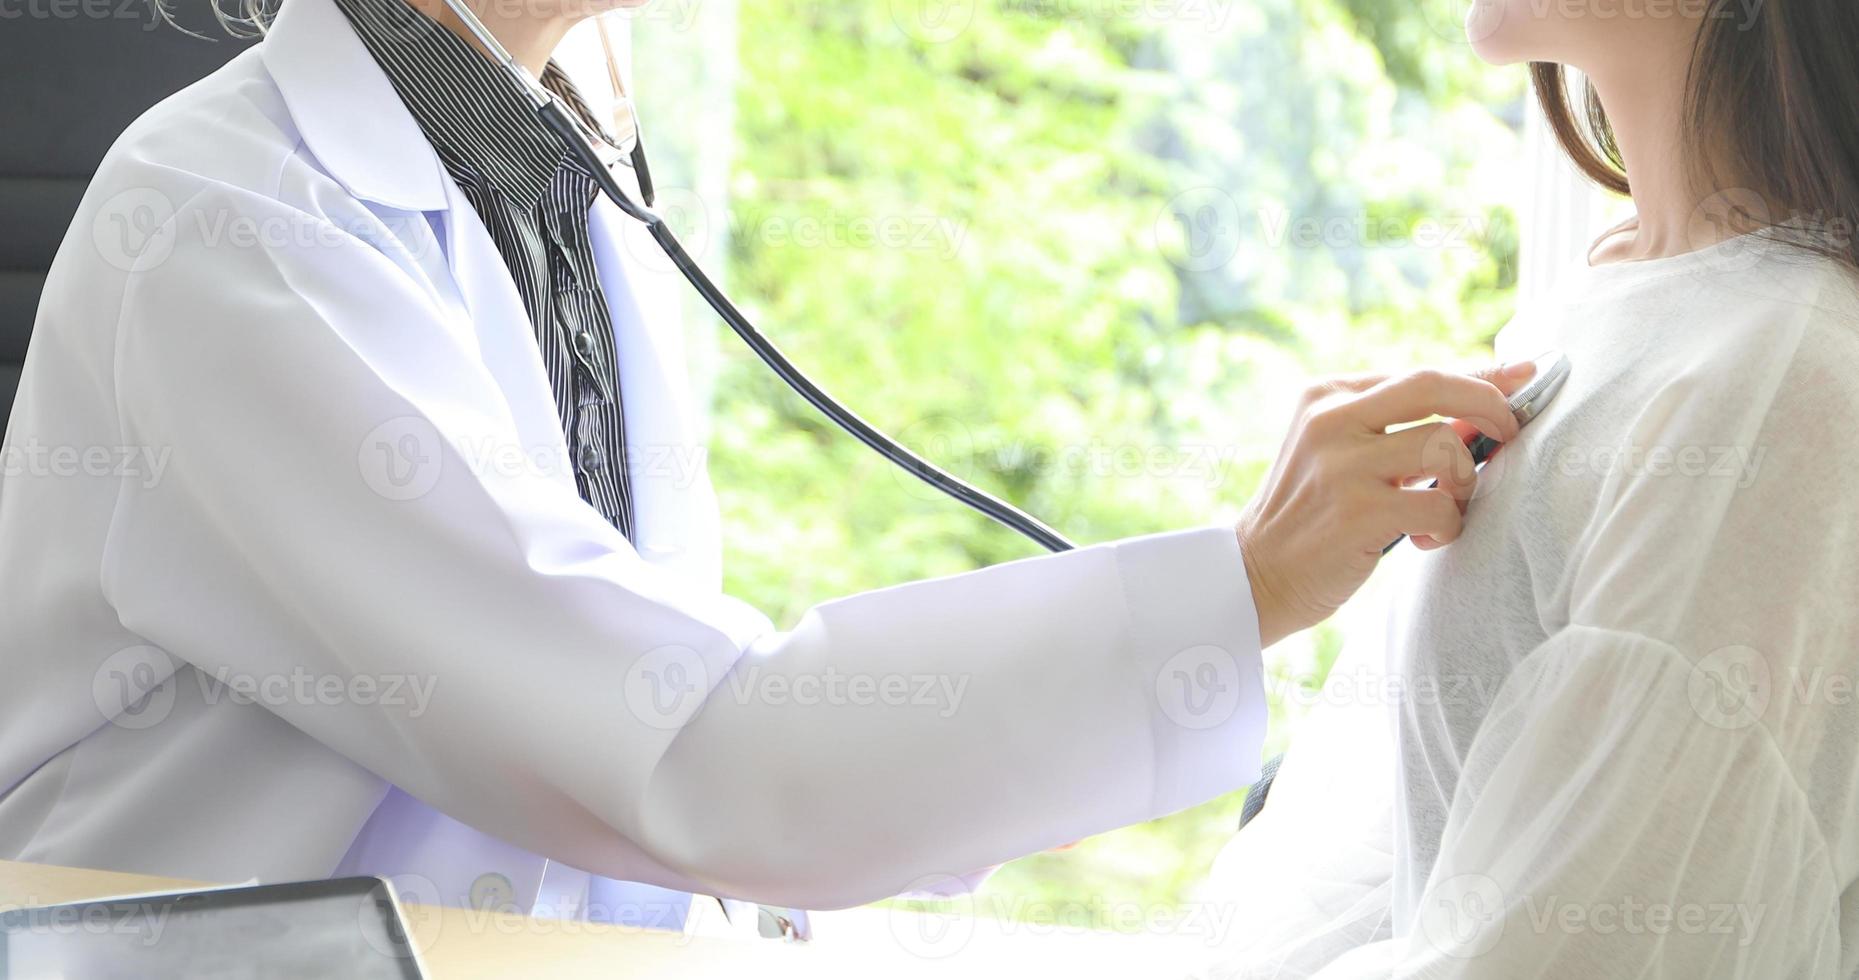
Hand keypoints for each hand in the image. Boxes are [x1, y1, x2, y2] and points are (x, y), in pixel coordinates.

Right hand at [1236, 361, 1539, 646]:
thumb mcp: (1341, 455)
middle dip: (1489, 405)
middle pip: (1434, 385)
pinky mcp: (1357, 512)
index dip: (1481, 376)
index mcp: (1325, 396)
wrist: (1254, 575)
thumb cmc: (1312, 516)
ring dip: (1464, 482)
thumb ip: (1397, 430)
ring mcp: (1341, 465)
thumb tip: (1482, 410)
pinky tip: (1426, 540)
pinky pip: (1438, 506)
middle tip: (1511, 432)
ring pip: (1443, 447)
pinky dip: (1448, 525)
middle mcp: (1329, 420)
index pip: (1419, 374)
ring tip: (1447, 508)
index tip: (1526, 375)